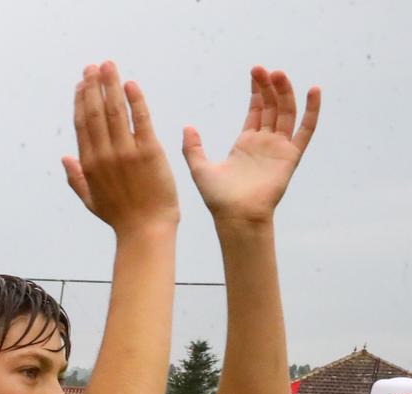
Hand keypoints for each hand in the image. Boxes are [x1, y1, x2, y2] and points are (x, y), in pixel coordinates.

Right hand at [61, 61, 178, 231]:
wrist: (145, 229)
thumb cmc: (120, 216)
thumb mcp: (91, 200)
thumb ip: (76, 178)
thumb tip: (65, 158)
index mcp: (89, 165)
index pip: (82, 125)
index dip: (81, 101)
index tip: (82, 83)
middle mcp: (104, 155)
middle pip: (95, 113)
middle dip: (93, 86)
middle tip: (93, 67)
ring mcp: (126, 152)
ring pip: (115, 111)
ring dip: (110, 85)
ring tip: (108, 66)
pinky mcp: (149, 151)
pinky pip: (141, 119)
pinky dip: (135, 100)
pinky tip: (130, 84)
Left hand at [184, 66, 318, 224]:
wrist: (236, 216)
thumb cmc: (219, 198)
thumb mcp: (200, 168)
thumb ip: (193, 148)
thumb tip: (186, 127)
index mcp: (246, 142)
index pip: (256, 109)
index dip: (256, 90)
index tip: (255, 72)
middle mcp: (265, 142)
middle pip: (272, 107)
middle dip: (269, 87)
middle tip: (263, 69)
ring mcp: (279, 148)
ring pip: (287, 113)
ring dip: (285, 92)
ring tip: (280, 74)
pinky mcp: (291, 156)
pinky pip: (306, 130)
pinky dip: (312, 111)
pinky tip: (314, 91)